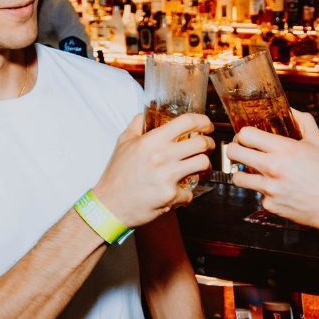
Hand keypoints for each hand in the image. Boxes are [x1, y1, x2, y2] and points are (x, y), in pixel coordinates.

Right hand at [94, 112, 213, 227]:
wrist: (109, 205)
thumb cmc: (116, 175)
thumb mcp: (123, 143)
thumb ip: (136, 124)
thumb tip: (146, 113)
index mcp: (152, 141)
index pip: (186, 122)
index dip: (202, 121)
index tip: (206, 125)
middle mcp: (162, 156)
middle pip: (201, 143)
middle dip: (208, 144)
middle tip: (206, 147)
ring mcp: (168, 176)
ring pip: (202, 164)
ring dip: (204, 166)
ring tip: (199, 168)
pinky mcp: (171, 195)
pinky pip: (190, 192)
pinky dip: (187, 194)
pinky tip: (179, 192)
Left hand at [226, 109, 318, 228]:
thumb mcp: (318, 142)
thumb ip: (303, 121)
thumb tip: (290, 110)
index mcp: (283, 149)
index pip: (245, 134)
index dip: (242, 134)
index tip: (245, 137)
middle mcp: (272, 168)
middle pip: (233, 152)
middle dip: (234, 150)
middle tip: (241, 151)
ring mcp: (269, 188)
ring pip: (237, 177)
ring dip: (242, 173)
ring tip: (252, 172)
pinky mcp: (269, 204)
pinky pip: (257, 195)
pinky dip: (263, 192)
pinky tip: (276, 189)